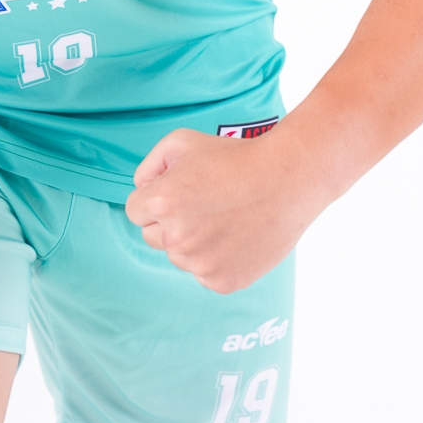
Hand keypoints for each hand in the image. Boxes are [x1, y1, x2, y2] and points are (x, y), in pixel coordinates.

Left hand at [125, 124, 319, 293]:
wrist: (287, 179)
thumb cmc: (235, 156)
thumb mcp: (182, 141)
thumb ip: (149, 166)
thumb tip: (141, 189)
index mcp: (162, 202)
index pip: (135, 211)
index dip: (155, 197)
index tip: (180, 190)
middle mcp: (176, 238)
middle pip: (152, 236)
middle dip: (169, 221)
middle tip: (202, 204)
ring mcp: (200, 263)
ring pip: (179, 257)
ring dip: (192, 242)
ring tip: (223, 218)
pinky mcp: (222, 281)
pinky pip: (204, 273)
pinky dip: (215, 260)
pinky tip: (235, 236)